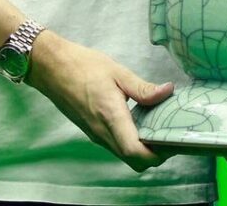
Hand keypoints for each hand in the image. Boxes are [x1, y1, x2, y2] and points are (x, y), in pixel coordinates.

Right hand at [27, 30, 171, 171]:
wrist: (52, 69)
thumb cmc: (84, 66)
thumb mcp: (117, 71)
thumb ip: (142, 87)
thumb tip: (167, 91)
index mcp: (111, 117)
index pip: (136, 151)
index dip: (157, 153)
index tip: (174, 140)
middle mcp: (102, 133)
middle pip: (133, 160)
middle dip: (155, 155)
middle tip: (171, 134)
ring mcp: (96, 135)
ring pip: (125, 155)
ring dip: (144, 149)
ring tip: (161, 126)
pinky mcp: (93, 131)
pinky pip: (116, 145)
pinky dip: (132, 141)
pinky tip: (142, 121)